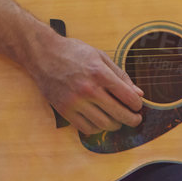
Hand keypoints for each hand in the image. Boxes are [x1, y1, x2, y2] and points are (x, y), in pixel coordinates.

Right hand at [30, 32, 144, 135]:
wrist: (42, 54)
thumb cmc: (73, 52)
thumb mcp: (100, 56)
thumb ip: (120, 75)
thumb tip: (138, 94)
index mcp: (99, 73)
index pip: (128, 97)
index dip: (137, 104)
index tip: (137, 105)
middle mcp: (88, 89)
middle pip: (119, 114)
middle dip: (132, 119)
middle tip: (135, 119)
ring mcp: (75, 102)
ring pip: (104, 124)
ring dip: (116, 125)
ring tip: (117, 120)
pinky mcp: (65, 110)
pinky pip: (87, 128)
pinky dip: (97, 128)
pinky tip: (100, 121)